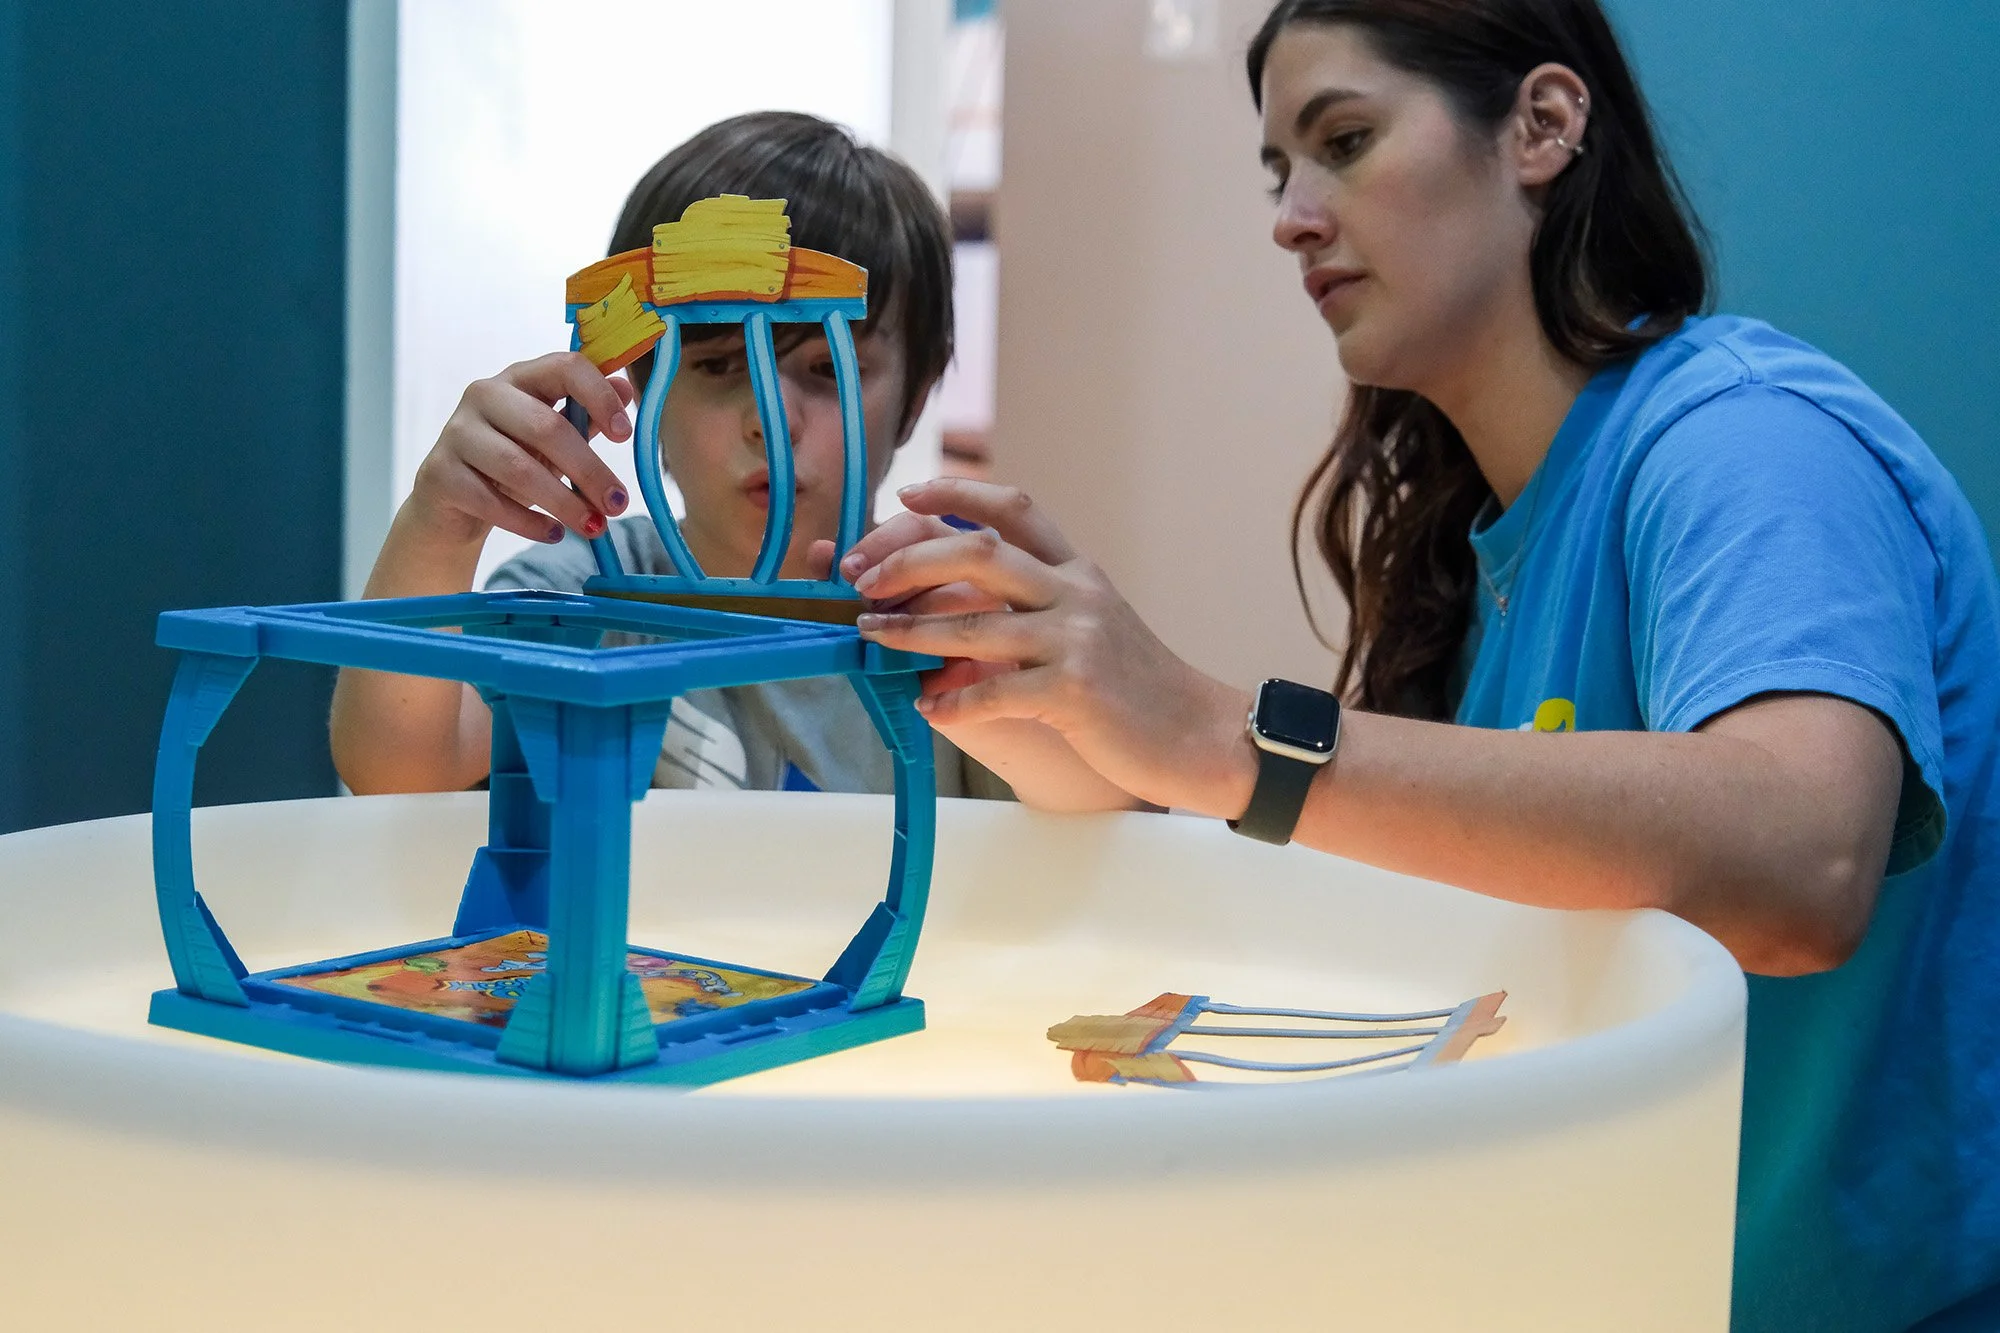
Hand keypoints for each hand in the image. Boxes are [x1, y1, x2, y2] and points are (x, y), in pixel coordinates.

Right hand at [409, 351, 635, 548]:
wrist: (452, 501)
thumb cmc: (510, 461)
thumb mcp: (552, 437)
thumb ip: (586, 415)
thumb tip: (627, 389)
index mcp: (520, 378)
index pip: (565, 367)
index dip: (599, 397)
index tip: (625, 435)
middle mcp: (485, 395)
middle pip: (546, 427)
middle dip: (589, 470)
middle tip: (618, 504)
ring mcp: (457, 433)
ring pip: (519, 468)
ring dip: (564, 502)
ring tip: (594, 527)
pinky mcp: (440, 473)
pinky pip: (491, 502)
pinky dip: (529, 523)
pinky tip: (555, 534)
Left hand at [843, 479, 1252, 812]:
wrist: (1200, 735)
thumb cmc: (1137, 688)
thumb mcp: (1093, 624)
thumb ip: (1038, 604)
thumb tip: (956, 604)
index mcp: (1077, 570)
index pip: (1013, 508)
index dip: (955, 493)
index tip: (906, 495)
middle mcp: (1075, 593)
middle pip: (977, 551)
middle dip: (908, 560)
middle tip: (864, 579)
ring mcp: (1076, 641)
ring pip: (974, 624)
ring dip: (909, 631)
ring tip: (870, 636)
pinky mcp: (1075, 693)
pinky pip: (994, 691)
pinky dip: (952, 700)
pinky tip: (927, 705)